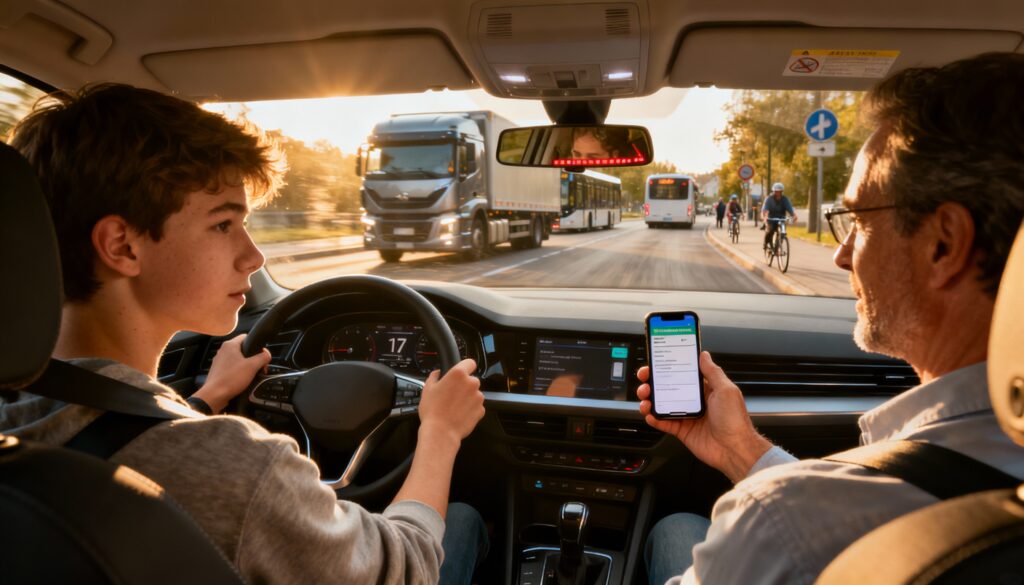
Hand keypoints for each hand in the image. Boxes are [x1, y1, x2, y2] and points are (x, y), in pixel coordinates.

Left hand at [194, 334, 270, 412]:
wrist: (215, 395)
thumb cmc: (232, 378)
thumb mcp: (252, 366)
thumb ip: (263, 357)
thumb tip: (267, 355)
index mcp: (230, 345)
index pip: (246, 337)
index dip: (256, 345)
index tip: (261, 355)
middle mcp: (223, 351)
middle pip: (243, 349)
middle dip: (253, 358)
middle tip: (259, 368)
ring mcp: (219, 361)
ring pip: (238, 359)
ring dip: (246, 366)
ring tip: (251, 375)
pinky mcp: (218, 371)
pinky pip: (232, 368)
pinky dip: (238, 372)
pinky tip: (242, 380)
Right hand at [417, 358, 483, 446]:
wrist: (440, 432)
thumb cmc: (433, 411)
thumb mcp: (427, 389)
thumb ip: (434, 376)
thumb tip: (437, 373)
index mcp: (458, 374)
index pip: (470, 362)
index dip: (465, 366)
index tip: (462, 372)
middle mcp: (471, 383)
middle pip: (471, 380)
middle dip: (464, 385)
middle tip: (452, 394)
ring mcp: (478, 397)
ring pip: (474, 393)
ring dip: (467, 398)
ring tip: (454, 406)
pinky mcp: (481, 410)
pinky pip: (476, 406)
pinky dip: (470, 409)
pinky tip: (459, 414)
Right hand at [637, 351, 771, 482]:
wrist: (734, 450)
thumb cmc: (735, 420)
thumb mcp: (726, 390)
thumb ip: (713, 372)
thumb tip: (704, 355)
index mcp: (706, 389)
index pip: (683, 374)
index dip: (669, 368)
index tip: (657, 362)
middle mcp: (695, 401)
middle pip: (668, 388)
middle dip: (654, 382)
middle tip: (645, 380)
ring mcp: (687, 416)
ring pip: (662, 405)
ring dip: (650, 400)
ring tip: (645, 399)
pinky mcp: (682, 431)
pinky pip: (663, 423)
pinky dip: (654, 419)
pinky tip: (650, 415)